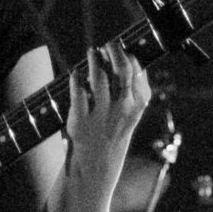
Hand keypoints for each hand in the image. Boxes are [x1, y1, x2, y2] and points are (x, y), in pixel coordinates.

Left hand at [65, 40, 152, 185]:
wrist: (97, 165)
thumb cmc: (113, 132)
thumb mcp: (131, 114)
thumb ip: (132, 90)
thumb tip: (127, 59)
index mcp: (137, 106)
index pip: (136, 73)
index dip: (128, 56)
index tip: (122, 48)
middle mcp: (121, 109)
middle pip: (121, 71)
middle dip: (114, 52)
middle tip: (107, 45)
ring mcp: (100, 116)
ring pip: (98, 78)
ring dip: (94, 61)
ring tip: (91, 53)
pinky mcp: (80, 122)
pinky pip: (78, 94)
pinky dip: (76, 80)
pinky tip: (75, 73)